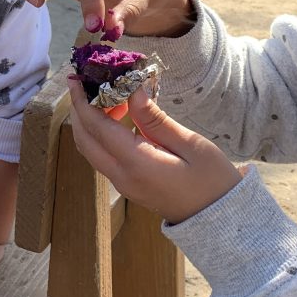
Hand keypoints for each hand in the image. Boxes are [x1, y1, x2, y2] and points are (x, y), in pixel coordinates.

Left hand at [66, 79, 240, 223]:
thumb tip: (132, 92)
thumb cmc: (213, 181)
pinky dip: (102, 135)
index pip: (97, 128)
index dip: (83, 102)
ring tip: (109, 96)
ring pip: (92, 150)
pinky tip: (120, 117)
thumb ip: (156, 119)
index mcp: (137, 164)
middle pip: (85, 140)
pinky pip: (104, 157)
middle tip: (85, 84)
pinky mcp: (128, 186)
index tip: (76, 78)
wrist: (220, 218)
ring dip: (90, 123)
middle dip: (79, 110)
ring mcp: (123, 184)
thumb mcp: (191, 144)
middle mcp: (122, 177)